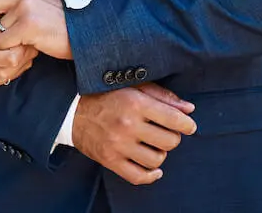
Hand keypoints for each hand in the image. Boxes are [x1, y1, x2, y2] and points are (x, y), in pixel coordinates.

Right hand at [73, 83, 196, 185]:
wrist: (71, 110)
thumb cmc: (106, 95)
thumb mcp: (132, 86)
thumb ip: (162, 96)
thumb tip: (189, 110)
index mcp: (134, 102)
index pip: (175, 120)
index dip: (187, 124)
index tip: (187, 125)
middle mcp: (127, 124)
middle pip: (170, 142)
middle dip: (172, 137)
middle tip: (163, 131)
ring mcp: (118, 144)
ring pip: (157, 160)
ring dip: (159, 153)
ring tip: (151, 143)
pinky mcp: (110, 160)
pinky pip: (140, 176)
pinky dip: (151, 175)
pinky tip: (153, 167)